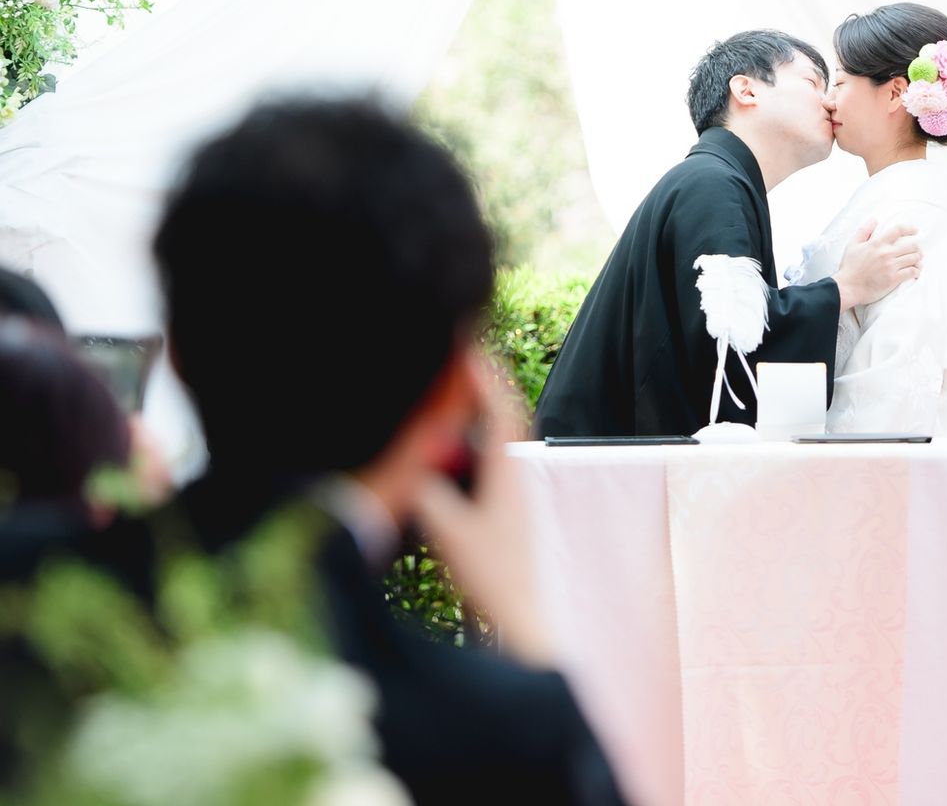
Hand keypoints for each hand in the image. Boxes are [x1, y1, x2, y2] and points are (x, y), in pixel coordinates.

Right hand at [412, 353, 554, 667]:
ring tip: (451, 396)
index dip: (484, 374)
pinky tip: (449, 454)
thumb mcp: (450, 535)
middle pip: (504, 416)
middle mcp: (514, 477)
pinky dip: (471, 444)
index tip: (465, 345)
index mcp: (508, 473)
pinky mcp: (502, 512)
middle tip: (458, 361)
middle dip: (482, 385)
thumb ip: (426, 494)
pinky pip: (489, 462)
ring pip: (497, 439)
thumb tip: (403, 461)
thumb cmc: (493, 580)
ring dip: (478, 413)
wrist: (520, 624)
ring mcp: (511, 495)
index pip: (501, 407)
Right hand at [833, 219, 921, 310]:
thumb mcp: (852, 245)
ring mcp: (891, 266)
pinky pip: (912, 272)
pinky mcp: (894, 279)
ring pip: (914, 258)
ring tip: (917, 260)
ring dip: (918, 259)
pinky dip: (916, 271)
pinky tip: (915, 271)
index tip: (915, 230)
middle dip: (916, 247)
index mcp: (877, 244)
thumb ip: (864, 230)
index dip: (909, 228)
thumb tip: (874, 220)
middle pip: (911, 245)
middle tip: (916, 250)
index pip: (898, 230)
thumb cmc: (849, 267)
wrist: (848, 287)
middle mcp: (886, 253)